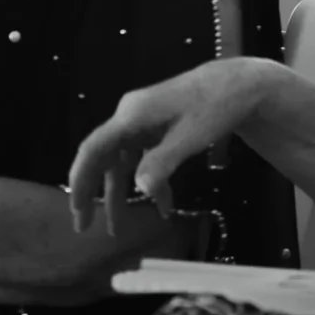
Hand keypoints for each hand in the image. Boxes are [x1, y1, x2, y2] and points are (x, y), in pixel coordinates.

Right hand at [67, 58, 269, 234]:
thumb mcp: (190, 137)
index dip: (81, 179)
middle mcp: (129, 117)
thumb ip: (162, 163)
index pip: (94, 148)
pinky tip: (163, 206)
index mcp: (130, 116)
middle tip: (84, 227)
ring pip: (122, 162)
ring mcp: (141, 122)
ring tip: (119, 229)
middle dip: (94, 193)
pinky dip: (150, 181)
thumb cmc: (214, 106)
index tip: (76, 209)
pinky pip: (142, 158)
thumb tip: (140, 189)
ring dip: (121, 193)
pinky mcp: (155, 127)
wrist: (237, 84)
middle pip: (103, 158)